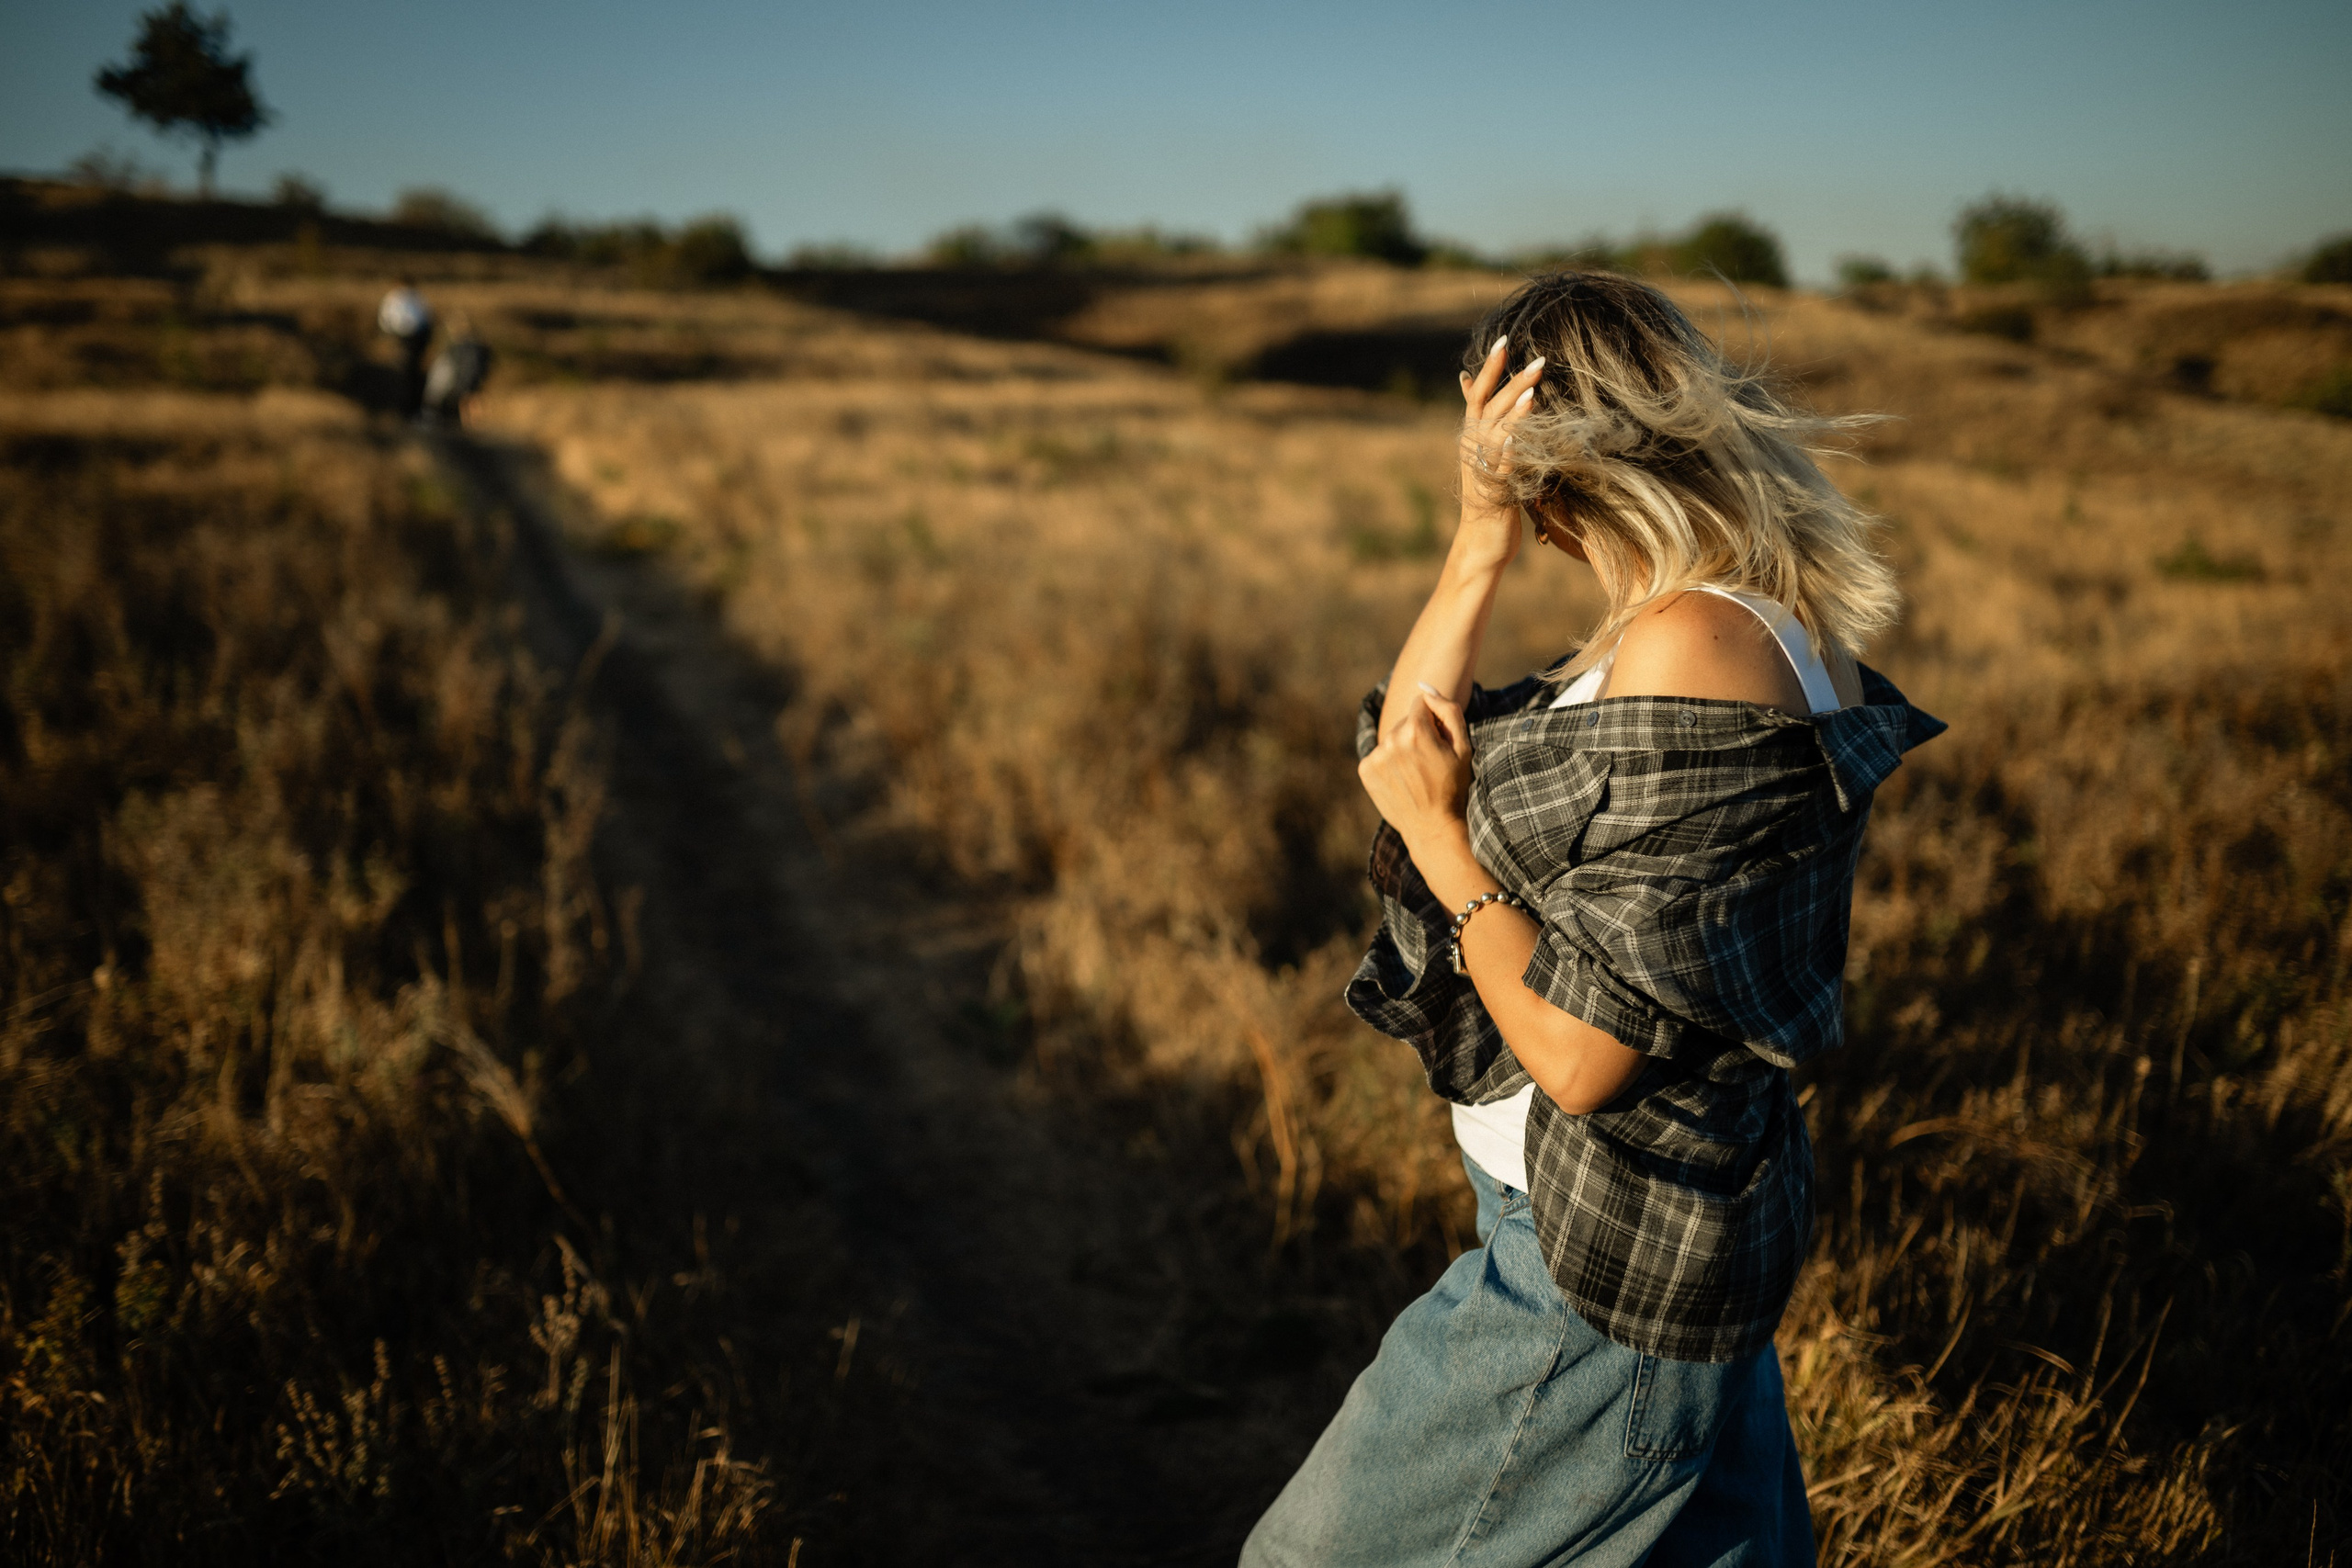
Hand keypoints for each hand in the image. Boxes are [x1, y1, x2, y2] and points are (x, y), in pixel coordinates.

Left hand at [1360, 682, 1474, 857]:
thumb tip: (1424, 686)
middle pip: (1405, 721)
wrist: (1433, 827)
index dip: (1434, 722)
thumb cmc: (1453, 785)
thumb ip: (1447, 709)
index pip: (1421, 704)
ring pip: (1391, 738)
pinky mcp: (1365, 770)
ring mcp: (1375, 756)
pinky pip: (1379, 754)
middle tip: (1429, 763)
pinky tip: (1401, 780)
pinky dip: (1388, 763)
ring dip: (1402, 749)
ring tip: (1415, 774)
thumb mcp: (1463, 746)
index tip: (1439, 743)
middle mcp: (1391, 740)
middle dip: (1417, 734)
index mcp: (1416, 731)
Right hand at [1453, 337, 1546, 572]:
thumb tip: (1466, 379)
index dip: (1491, 368)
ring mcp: (1482, 471)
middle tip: (1539, 361)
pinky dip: (1507, 453)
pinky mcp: (1495, 493)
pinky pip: (1501, 469)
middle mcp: (1473, 449)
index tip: (1505, 339)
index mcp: (1471, 437)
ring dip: (1513, 413)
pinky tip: (1516, 437)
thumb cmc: (1489, 494)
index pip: (1478, 394)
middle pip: (1490, 409)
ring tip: (1533, 391)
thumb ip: (1479, 416)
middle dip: (1513, 384)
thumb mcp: (1482, 451)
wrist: (1482, 541)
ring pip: (1494, 436)